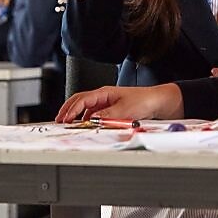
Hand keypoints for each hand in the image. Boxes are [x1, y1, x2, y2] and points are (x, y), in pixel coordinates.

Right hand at [56, 84, 183, 122]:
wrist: (158, 101)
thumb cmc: (144, 100)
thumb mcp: (124, 110)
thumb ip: (107, 116)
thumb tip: (92, 120)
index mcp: (104, 92)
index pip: (82, 99)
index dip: (71, 109)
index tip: (64, 118)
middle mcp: (103, 96)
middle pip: (80, 101)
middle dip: (68, 109)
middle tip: (59, 119)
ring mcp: (107, 103)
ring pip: (86, 108)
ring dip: (77, 115)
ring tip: (69, 123)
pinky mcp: (111, 110)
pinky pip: (94, 114)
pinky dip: (87, 119)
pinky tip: (85, 125)